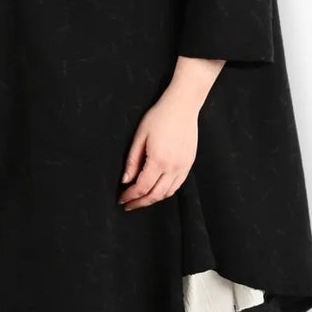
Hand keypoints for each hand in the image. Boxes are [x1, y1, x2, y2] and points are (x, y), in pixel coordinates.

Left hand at [118, 91, 197, 209]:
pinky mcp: (189, 164)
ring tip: (141, 199)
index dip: (130, 196)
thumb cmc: (159, 117)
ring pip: (167, 193)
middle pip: (155, 195)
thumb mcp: (140, 136)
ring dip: (153, 199)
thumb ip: (133, 161)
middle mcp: (173, 167)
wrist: (182, 106)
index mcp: (158, 160)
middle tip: (129, 205)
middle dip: (140, 203)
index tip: (121, 200)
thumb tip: (125, 180)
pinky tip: (157, 190)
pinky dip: (166, 192)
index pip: (141, 187)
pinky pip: (177, 185)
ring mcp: (183, 167)